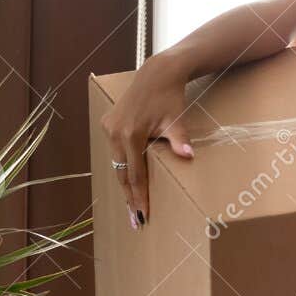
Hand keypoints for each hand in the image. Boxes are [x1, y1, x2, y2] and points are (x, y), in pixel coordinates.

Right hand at [99, 55, 195, 227]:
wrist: (157, 74)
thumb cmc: (170, 98)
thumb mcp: (177, 120)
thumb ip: (180, 140)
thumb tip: (189, 157)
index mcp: (131, 135)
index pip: (136, 174)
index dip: (140, 196)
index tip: (142, 215)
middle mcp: (115, 133)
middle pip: (122, 173)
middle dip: (130, 198)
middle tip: (136, 221)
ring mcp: (108, 128)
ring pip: (117, 163)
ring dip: (124, 183)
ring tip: (132, 206)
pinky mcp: (107, 123)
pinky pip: (114, 151)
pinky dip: (121, 166)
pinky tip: (127, 180)